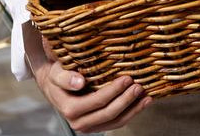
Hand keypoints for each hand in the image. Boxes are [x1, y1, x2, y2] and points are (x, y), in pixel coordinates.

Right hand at [33, 58, 151, 132]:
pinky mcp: (98, 126)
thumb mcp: (56, 73)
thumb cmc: (57, 77)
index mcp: (70, 109)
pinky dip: (131, 113)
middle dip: (127, 100)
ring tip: (146, 97)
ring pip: (116, 121)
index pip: (97, 101)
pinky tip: (141, 103)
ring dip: (133, 109)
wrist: (53, 88)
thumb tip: (79, 82)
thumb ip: (65, 77)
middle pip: (109, 113)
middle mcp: (80, 123)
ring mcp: (90, 127)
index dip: (114, 91)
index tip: (127, 78)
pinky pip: (117, 122)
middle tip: (139, 86)